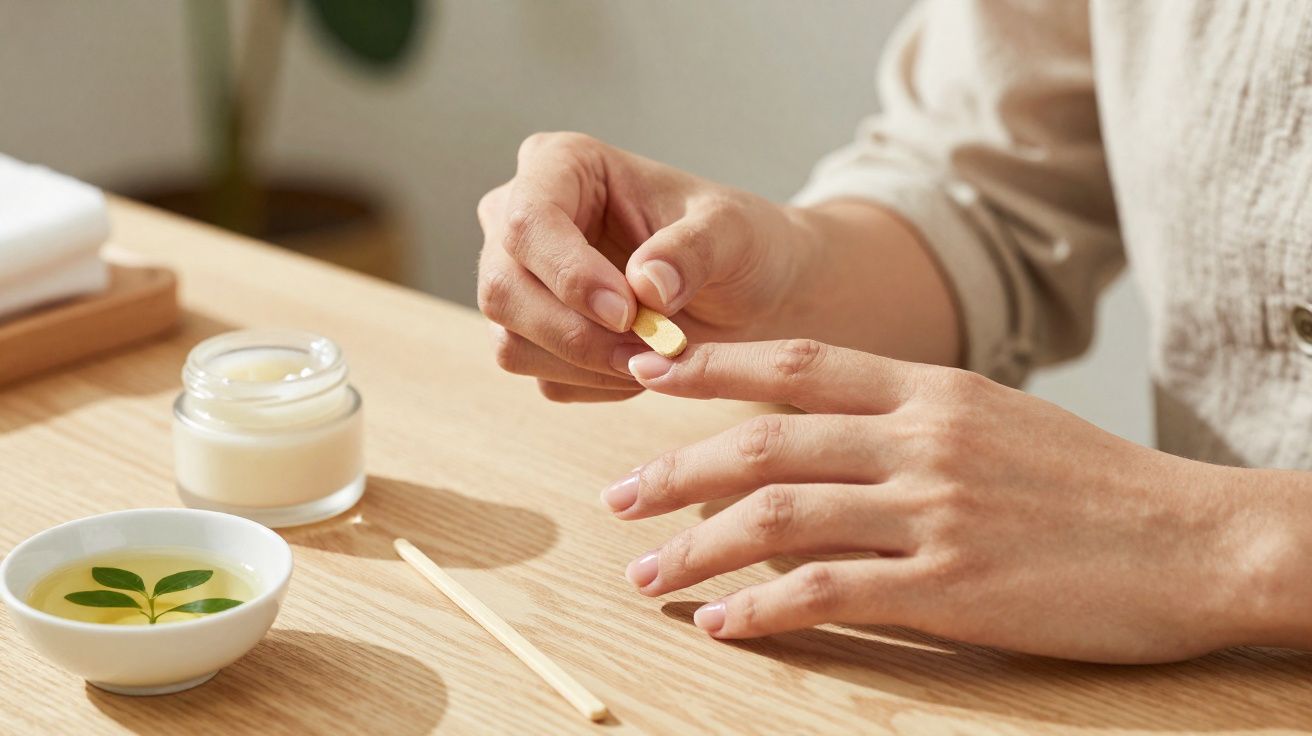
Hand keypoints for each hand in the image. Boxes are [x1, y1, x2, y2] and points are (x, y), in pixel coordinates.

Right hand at [476, 132, 813, 402]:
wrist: (750, 289)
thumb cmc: (738, 242)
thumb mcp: (732, 232)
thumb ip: (693, 250)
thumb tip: (647, 286)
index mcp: (561, 165)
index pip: (527, 220)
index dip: (569, 275)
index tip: (628, 313)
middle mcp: (521, 219)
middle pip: (503, 289)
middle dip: (576, 332)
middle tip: (651, 348)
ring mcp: (520, 281)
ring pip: (511, 342)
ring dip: (588, 364)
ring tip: (657, 354)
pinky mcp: (534, 336)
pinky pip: (544, 377)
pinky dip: (599, 384)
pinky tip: (644, 363)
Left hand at [601, 339, 1268, 663]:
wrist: (1193, 539)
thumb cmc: (1092, 483)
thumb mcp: (997, 420)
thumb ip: (907, 420)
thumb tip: (819, 439)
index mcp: (931, 390)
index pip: (796, 364)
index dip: (711, 367)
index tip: (646, 375)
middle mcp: (920, 439)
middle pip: (763, 443)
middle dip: (675, 469)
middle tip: (620, 497)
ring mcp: (933, 511)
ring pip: (776, 519)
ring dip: (696, 549)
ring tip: (647, 575)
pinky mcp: (951, 587)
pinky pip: (828, 593)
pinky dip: (761, 611)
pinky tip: (722, 625)